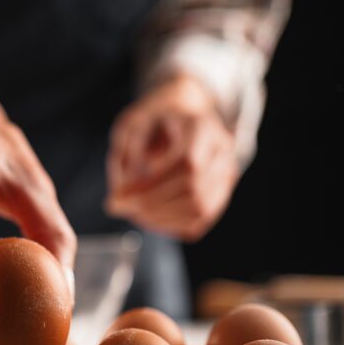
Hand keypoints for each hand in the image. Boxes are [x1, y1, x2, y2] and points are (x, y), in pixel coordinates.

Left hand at [105, 74, 238, 240]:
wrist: (182, 120)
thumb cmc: (153, 123)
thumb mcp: (132, 124)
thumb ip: (127, 151)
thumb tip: (124, 189)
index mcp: (201, 127)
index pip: (187, 163)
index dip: (151, 186)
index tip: (117, 196)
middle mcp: (222, 151)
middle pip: (193, 189)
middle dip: (150, 205)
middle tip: (117, 206)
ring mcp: (226, 174)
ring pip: (199, 208)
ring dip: (159, 218)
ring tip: (131, 211)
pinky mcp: (220, 193)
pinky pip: (199, 219)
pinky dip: (170, 224)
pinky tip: (148, 216)